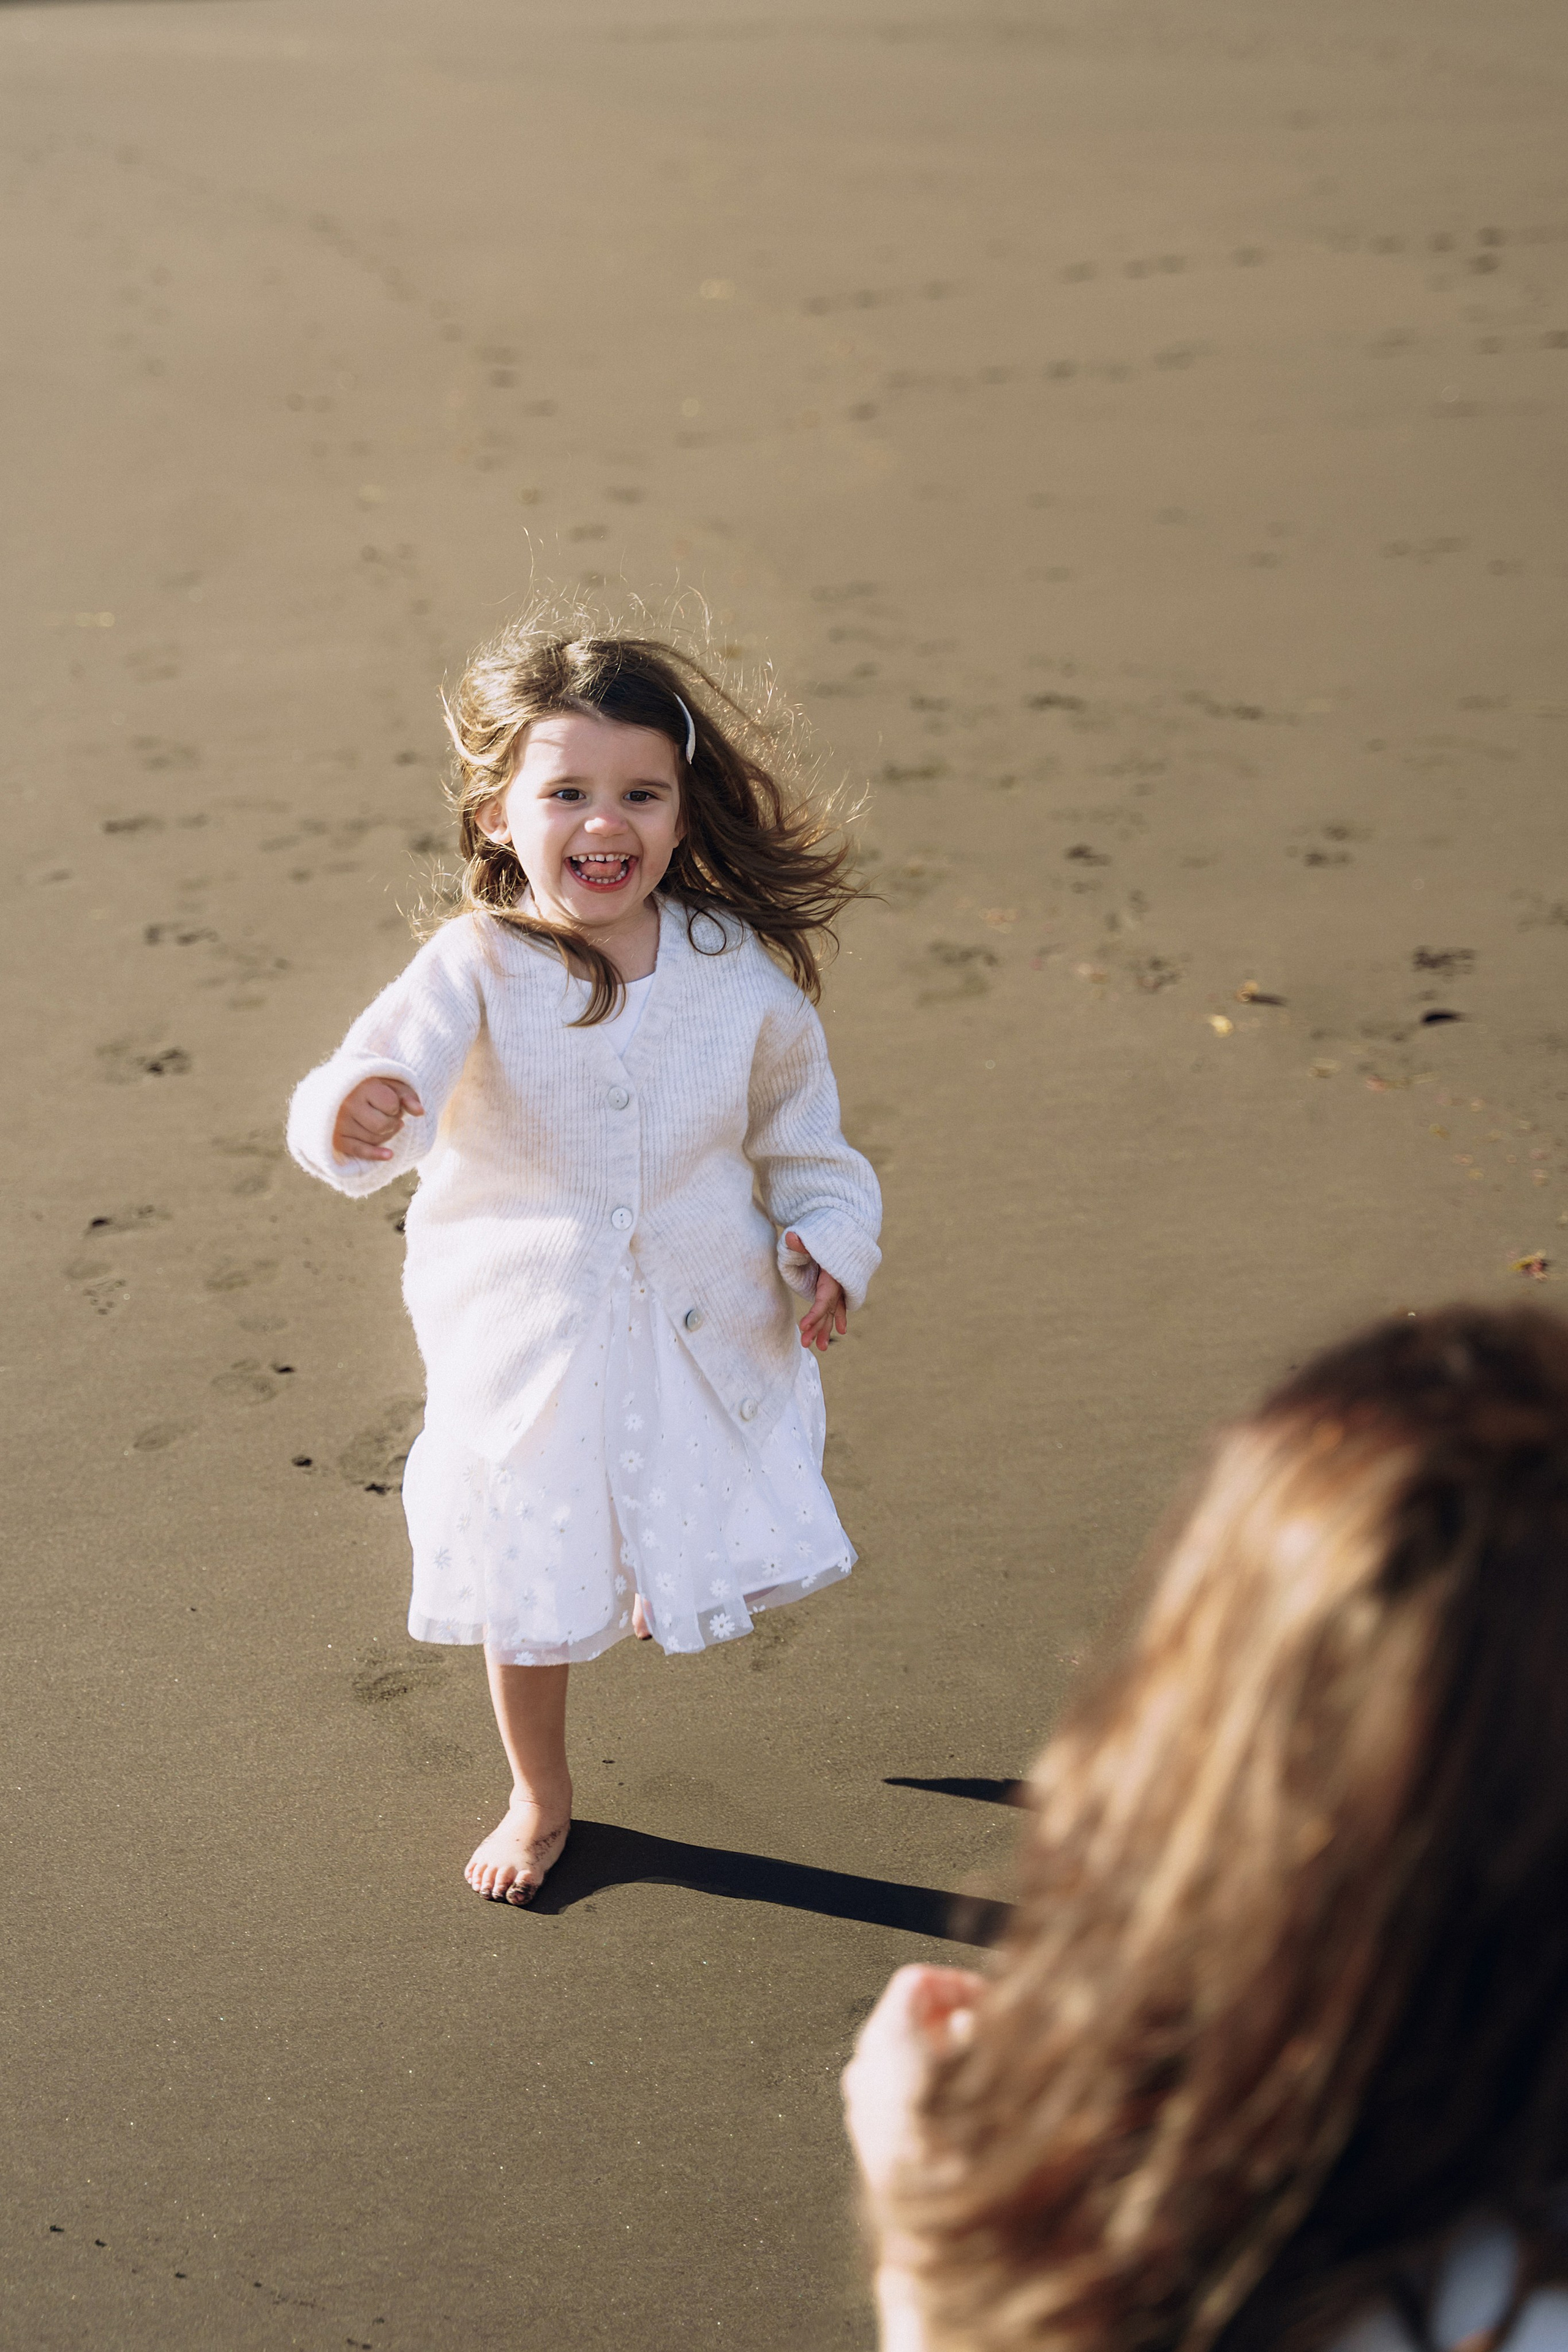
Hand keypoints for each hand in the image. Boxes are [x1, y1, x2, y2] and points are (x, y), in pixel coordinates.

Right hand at [332, 1075, 424, 1161]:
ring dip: (385, 1135)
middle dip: (392, 1123)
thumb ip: (408, 1096)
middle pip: (383, 1126)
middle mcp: (348, 1104)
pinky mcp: (337, 1138)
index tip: (389, 1102)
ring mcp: (340, 1123)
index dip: (396, 1107)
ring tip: (380, 1122)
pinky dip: (376, 1154)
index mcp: (362, 1087)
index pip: (391, 1106)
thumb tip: (420, 1112)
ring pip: (374, 1139)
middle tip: (388, 1116)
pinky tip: (389, 1155)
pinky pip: (360, 1151)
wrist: (342, 1093)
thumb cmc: (372, 1088)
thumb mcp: (391, 1085)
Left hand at [786, 1231, 846, 1350]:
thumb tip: (790, 1236)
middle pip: (828, 1310)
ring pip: (833, 1311)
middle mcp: (838, 1283)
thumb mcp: (811, 1236)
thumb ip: (801, 1240)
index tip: (802, 1326)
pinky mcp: (837, 1284)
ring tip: (819, 1348)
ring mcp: (839, 1285)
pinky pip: (838, 1304)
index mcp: (833, 1276)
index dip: (814, 1315)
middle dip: (817, 1328)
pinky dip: (838, 1317)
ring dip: (826, 1328)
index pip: (823, 1300)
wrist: (842, 1224)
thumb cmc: (823, 1231)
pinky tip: (841, 1330)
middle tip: (806, 1344)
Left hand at [841, 1963, 985, 2204]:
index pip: (917, 1982)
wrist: (932, 2232)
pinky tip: (957, 2114)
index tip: (986, 2004)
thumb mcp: (986, 2076)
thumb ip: (982, 2034)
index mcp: (888, 2038)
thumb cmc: (960, 2152)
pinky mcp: (867, 2134)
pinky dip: (924, 2087)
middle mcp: (865, 2064)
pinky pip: (895, 2091)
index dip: (957, 1983)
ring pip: (901, 2055)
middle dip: (950, 2021)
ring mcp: (862, 2101)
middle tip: (986, 2039)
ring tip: (977, 2080)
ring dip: (939, 2057)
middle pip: (907, 2017)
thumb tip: (976, 2019)